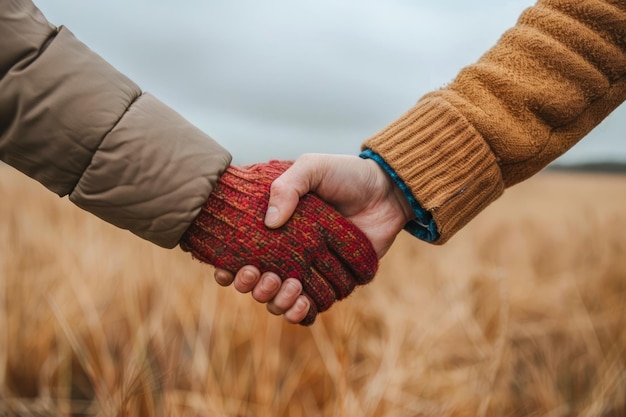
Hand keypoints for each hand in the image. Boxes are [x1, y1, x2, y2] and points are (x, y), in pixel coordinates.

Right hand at [180, 160, 377, 324]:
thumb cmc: (346, 175)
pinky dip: (299, 312)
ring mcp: (308, 269)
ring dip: (276, 300)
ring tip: (290, 286)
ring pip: (279, 300)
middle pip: (256, 283)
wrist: (387, 191)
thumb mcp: (312, 167)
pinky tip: (301, 303)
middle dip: (252, 286)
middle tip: (261, 275)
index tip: (226, 270)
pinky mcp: (332, 282)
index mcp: (273, 227)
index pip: (239, 253)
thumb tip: (270, 223)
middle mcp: (286, 252)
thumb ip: (288, 186)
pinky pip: (309, 308)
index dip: (227, 268)